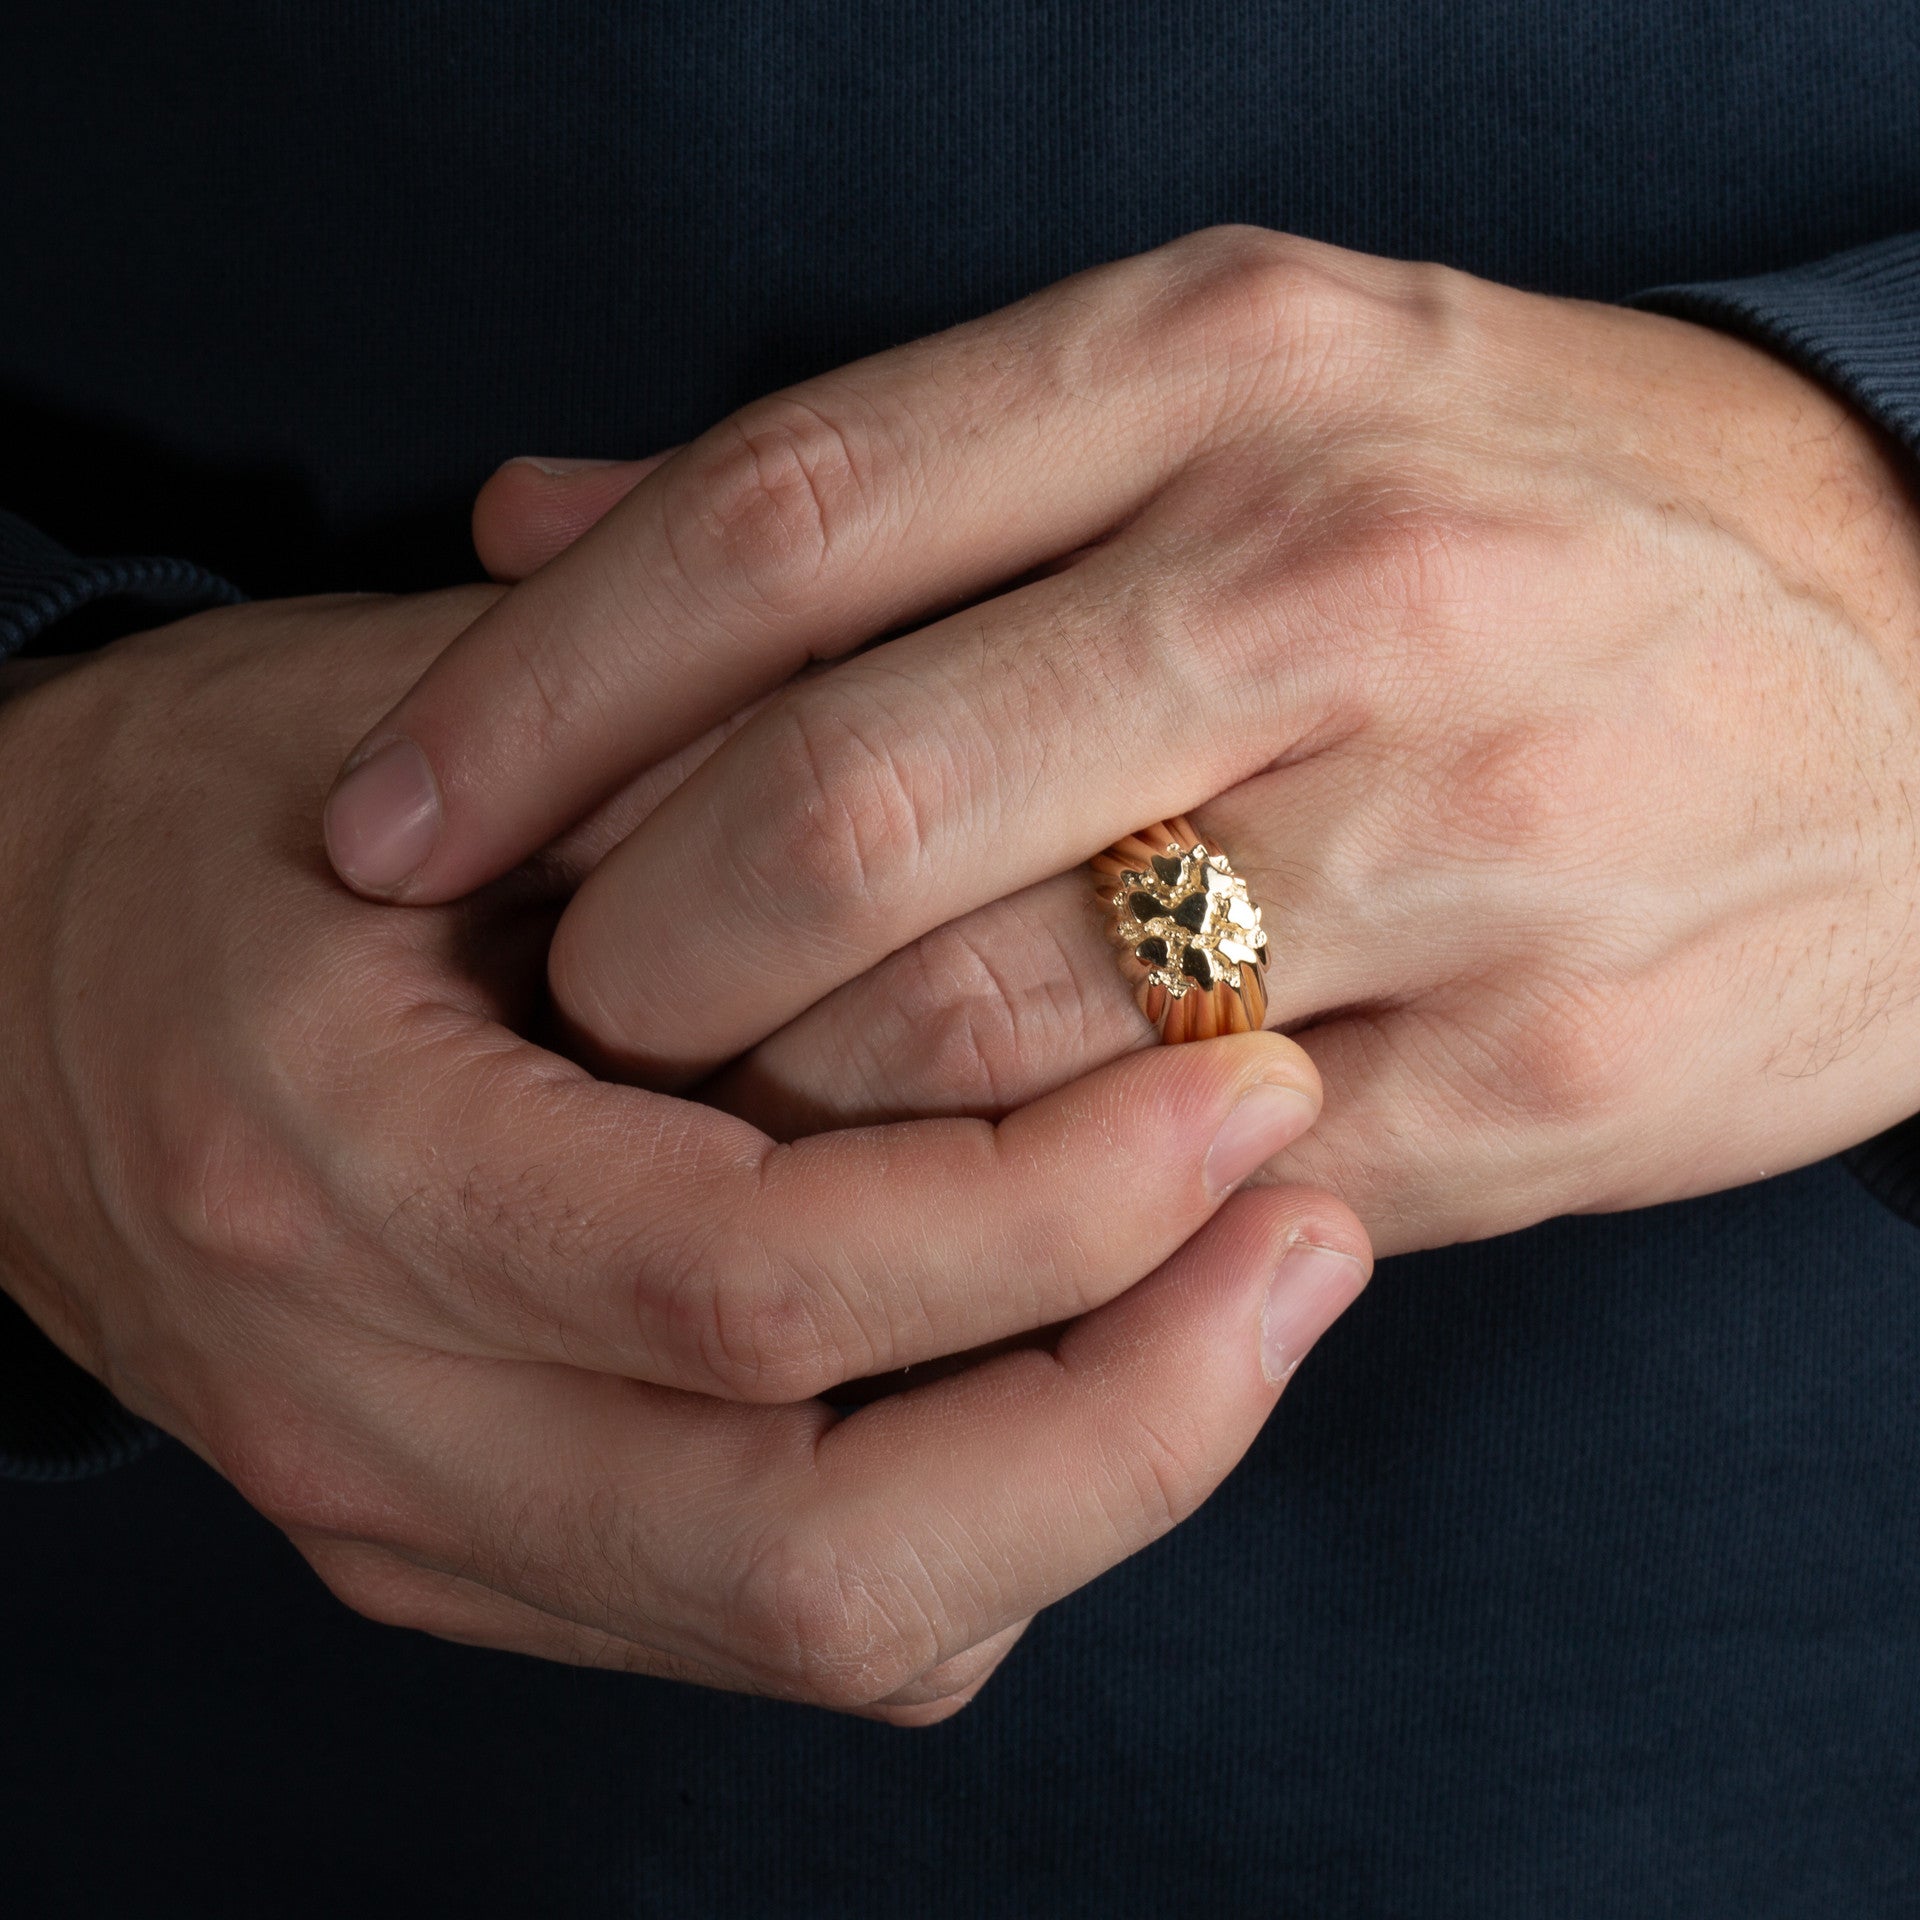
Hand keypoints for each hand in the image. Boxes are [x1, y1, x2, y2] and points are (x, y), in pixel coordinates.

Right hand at [0, 588, 1369, 1718]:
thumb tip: (1046, 817)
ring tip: (1252, 1291)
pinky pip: (786, 1624)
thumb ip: (712, 766)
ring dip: (1089, 1482)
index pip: (742, 1284)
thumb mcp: (446, 726)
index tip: (1249, 1078)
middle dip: (1129, 1420)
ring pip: (821, 1633)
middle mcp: (367, 1401)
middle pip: (815, 1561)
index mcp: (333, 1163)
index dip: (1042, 1205)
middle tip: (1312, 1233)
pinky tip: (1084, 1356)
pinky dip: (982, 1522)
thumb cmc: (235, 808)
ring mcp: (415, 1514)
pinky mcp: (471, 1551)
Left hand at [338, 225, 1919, 1254]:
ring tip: (733, 1105)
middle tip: (567, 1009)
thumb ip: (886, 472)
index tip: (388, 825)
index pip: (781, 524)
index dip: (533, 697)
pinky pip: (1166, 1193)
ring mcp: (1460, 840)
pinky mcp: (1544, 1077)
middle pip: (844, 810)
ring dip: (790, 1105)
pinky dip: (1006, 1211)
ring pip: (981, 1039)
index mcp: (1233, 364)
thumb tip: (535, 525)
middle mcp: (1339, 582)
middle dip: (633, 950)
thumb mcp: (1237, 387)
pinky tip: (951, 1189)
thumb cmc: (1532, 516)